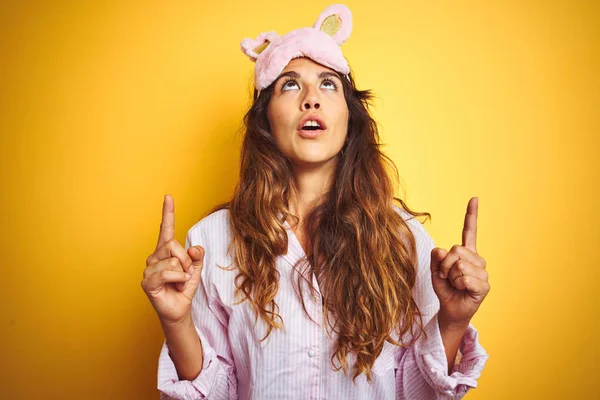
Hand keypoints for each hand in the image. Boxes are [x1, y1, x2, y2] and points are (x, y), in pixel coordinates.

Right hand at [141, 194, 204, 325]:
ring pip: (174, 261)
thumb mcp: (196, 269)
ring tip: (179, 283)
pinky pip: (169, 273)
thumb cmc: (184, 288)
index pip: (166, 228)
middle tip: (185, 275)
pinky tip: (176, 287)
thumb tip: (194, 249)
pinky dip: (179, 280)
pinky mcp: (147, 281)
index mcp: (165, 250)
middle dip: (186, 261)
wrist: (179, 309)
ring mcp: (149, 268)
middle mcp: (154, 256)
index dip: (168, 212)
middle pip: (175, 245)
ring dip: (183, 274)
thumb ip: (197, 256)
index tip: (168, 196)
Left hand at [430, 197, 489, 326]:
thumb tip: (441, 250)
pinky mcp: (484, 285)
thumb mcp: (435, 270)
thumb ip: (436, 258)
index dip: (471, 215)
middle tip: (446, 276)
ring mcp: (482, 272)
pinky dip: (458, 284)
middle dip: (445, 264)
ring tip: (455, 284)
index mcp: (466, 253)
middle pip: (457, 250)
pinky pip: (465, 278)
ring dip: (451, 276)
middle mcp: (476, 259)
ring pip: (460, 265)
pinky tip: (462, 290)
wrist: (450, 309)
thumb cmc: (445, 288)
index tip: (474, 198)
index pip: (469, 231)